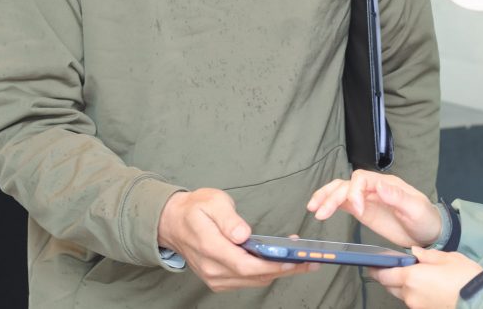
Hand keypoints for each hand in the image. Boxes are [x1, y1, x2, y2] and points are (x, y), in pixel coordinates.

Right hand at [157, 189, 317, 291]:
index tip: (293, 259)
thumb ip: (228, 218)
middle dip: (284, 270)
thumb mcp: (212, 202)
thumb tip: (243, 235)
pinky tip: (281, 261)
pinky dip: (266, 272)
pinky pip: (248, 280)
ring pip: (253, 281)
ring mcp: (215, 278)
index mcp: (210, 247)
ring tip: (302, 260)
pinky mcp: (219, 280)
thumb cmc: (195, 208)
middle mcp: (212, 269)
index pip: (245, 264)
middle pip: (253, 276)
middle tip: (309, 261)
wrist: (173, 223)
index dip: (271, 264)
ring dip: (278, 272)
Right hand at [307, 170, 440, 247]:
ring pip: (341, 190)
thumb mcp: (416, 209)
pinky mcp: (363, 210)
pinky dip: (330, 204)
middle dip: (332, 196)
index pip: (362, 179)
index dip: (355, 192)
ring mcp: (367, 199)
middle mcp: (374, 188)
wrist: (428, 234)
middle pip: (347, 184)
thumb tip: (380, 186)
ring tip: (313, 208)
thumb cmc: (425, 220)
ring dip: (326, 197)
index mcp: (386, 184)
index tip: (357, 210)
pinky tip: (319, 210)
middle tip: (320, 212)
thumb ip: (398, 198)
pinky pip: (343, 202)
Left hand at [370, 247, 482, 308]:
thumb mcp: (447, 258)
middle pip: (390, 286)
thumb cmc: (466, 279)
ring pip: (402, 295)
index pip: (384, 274)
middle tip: (394, 267)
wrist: (481, 301)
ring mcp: (418, 307)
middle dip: (389, 277)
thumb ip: (427, 255)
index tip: (373, 264)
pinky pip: (414, 302)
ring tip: (417, 276)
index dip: (377, 269)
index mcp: (412, 278)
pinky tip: (427, 287)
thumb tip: (415, 253)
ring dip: (403, 286)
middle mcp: (410, 295)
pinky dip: (415, 294)